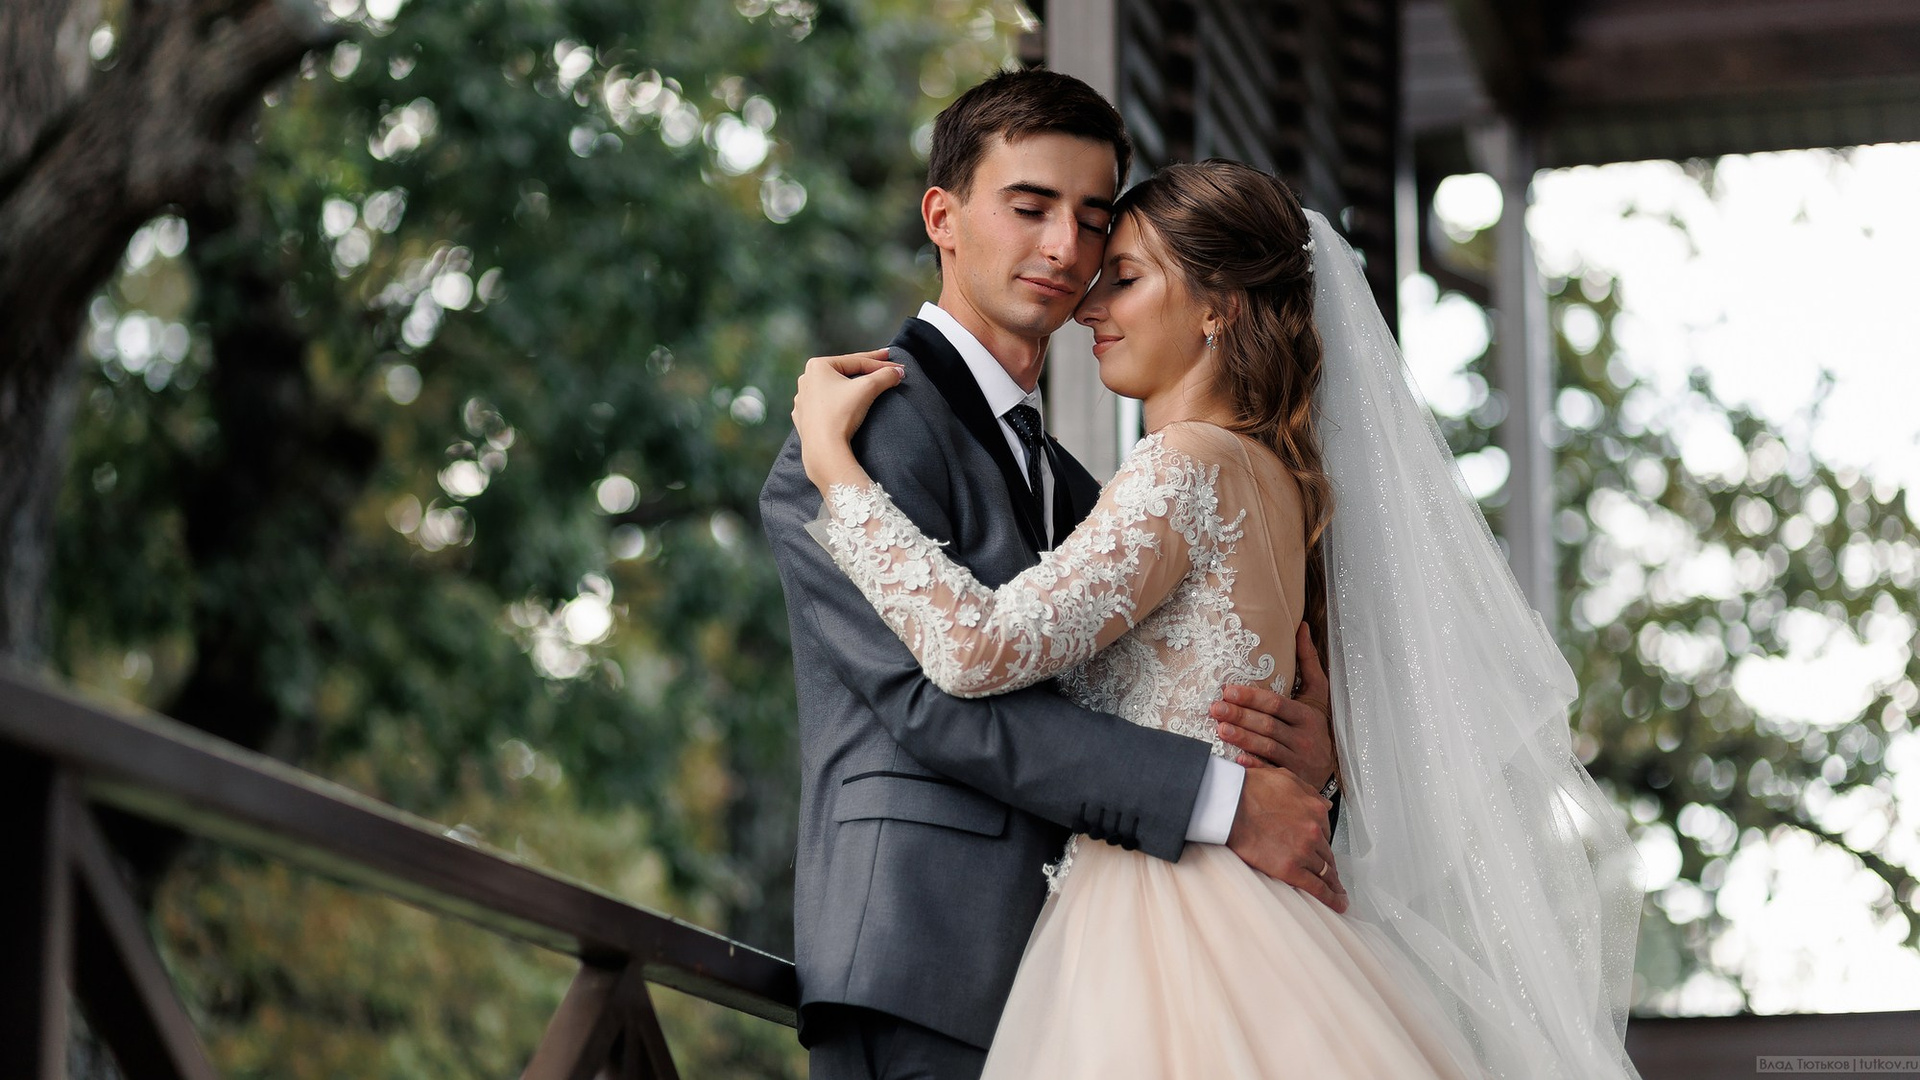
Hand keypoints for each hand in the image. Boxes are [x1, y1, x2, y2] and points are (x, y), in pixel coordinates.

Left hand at [792, 348, 902, 489]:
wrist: (824, 449)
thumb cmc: (841, 415)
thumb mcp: (868, 388)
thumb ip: (885, 376)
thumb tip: (897, 373)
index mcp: (817, 366)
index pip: (857, 362)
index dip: (881, 363)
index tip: (897, 366)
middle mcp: (806, 379)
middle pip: (845, 372)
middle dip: (867, 370)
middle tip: (885, 363)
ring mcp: (804, 399)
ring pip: (835, 388)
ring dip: (853, 385)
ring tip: (868, 383)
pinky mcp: (805, 418)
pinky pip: (827, 404)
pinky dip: (840, 402)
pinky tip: (848, 404)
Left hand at [1211, 623, 1335, 787]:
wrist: (1332, 766)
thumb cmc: (1317, 724)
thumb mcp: (1317, 693)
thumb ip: (1308, 661)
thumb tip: (1301, 626)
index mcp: (1307, 715)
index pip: (1276, 705)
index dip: (1252, 698)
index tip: (1228, 690)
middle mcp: (1304, 738)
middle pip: (1268, 725)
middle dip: (1240, 716)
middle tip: (1215, 708)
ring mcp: (1298, 760)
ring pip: (1267, 747)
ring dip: (1242, 738)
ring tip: (1219, 729)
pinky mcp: (1292, 779)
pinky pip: (1271, 773)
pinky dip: (1255, 767)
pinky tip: (1237, 760)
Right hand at [1226, 767, 1345, 911]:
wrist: (1230, 803)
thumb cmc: (1250, 790)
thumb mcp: (1286, 779)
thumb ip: (1308, 792)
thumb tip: (1324, 802)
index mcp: (1315, 810)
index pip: (1325, 832)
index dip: (1322, 843)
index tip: (1321, 851)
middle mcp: (1313, 832)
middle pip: (1327, 854)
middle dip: (1330, 865)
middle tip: (1334, 877)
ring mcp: (1303, 852)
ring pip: (1325, 871)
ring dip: (1334, 884)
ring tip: (1339, 894)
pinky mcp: (1290, 869)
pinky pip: (1317, 887)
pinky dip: (1330, 898)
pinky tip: (1337, 904)